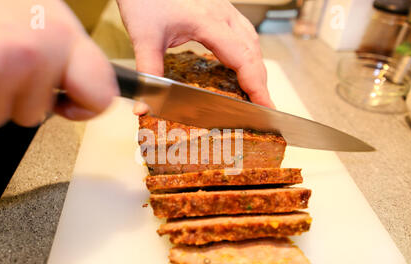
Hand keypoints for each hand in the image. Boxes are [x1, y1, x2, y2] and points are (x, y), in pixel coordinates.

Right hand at [0, 0, 117, 127]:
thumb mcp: (42, 12)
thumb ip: (64, 53)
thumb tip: (77, 88)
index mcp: (64, 34)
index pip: (100, 96)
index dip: (83, 108)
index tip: (68, 102)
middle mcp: (38, 52)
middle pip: (36, 114)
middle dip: (15, 96)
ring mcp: (1, 66)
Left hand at [117, 0, 274, 113]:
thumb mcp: (145, 38)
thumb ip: (149, 72)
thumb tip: (144, 106)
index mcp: (210, 22)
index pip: (243, 59)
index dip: (256, 86)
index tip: (266, 106)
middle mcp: (222, 14)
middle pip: (253, 52)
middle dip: (260, 82)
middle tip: (261, 106)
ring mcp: (223, 9)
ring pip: (251, 41)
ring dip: (255, 67)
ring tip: (254, 90)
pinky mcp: (218, 9)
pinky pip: (242, 33)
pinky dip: (247, 54)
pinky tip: (240, 65)